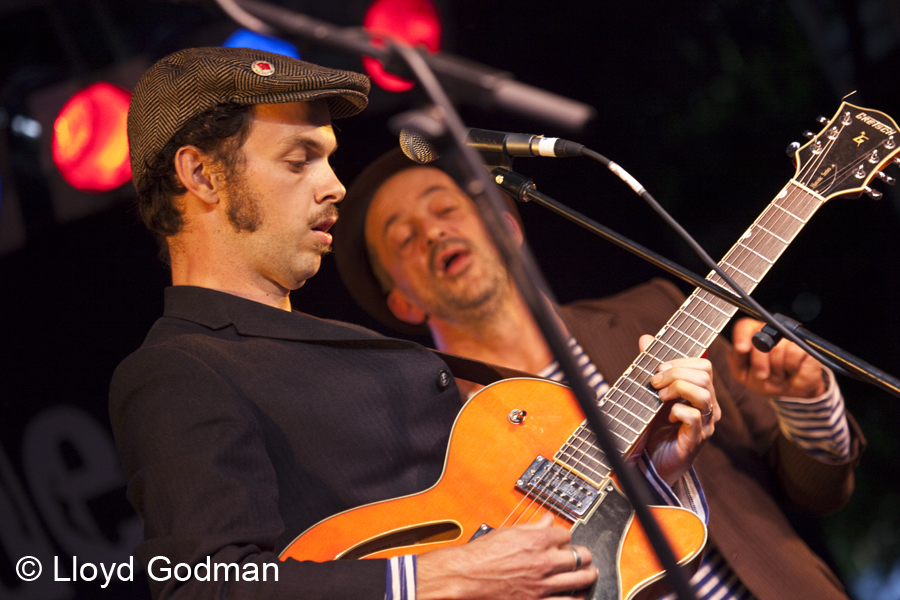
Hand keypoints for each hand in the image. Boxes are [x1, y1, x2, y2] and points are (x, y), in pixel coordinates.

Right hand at [416, 513, 596, 599]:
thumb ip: (532, 526)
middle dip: (584, 555)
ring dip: (587, 575)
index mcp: (537, 540)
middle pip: (580, 556)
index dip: (565, 536)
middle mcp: (544, 562)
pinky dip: (574, 598)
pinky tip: (576, 595)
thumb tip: (546, 519)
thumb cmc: (481, 555)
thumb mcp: (507, 532)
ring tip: (589, 574)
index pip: (566, 534)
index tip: (563, 540)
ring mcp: (542, 584)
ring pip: (580, 579)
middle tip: (585, 556)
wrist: (466, 577)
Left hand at [641, 335, 718, 485]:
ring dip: (677, 389)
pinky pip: (693, 418)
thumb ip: (652, 367)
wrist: (652, 463)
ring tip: (660, 397)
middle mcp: (708, 408)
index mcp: (700, 393)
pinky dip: (678, 411)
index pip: (704, 366)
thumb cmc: (655, 428)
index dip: (680, 362)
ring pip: (704, 395)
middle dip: (675, 373)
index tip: (658, 368)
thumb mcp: (652, 394)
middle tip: (655, 384)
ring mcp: (704, 425)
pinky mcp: (695, 441)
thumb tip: (646, 339)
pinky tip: (667, 416)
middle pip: (704, 376)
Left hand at [727, 318, 826, 397]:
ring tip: (779, 373)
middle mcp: (770, 333)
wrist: (794, 391)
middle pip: (760, 340)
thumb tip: (741, 347)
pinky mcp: (804, 345)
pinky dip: (791, 367)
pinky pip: (794, 354)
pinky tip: (792, 371)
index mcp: (752, 337)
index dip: (742, 336)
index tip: (741, 349)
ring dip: (777, 369)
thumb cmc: (767, 380)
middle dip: (760, 364)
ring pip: (777, 348)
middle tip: (765, 374)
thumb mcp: (744, 374)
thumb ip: (736, 359)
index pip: (744, 327)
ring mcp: (789, 338)